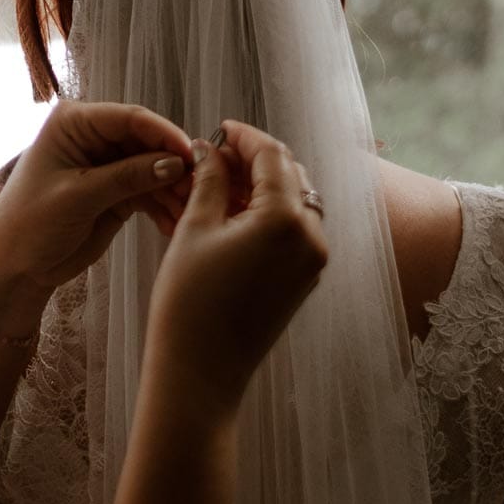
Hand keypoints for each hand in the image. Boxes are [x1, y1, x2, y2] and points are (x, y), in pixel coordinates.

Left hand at [0, 100, 193, 335]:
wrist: (13, 267)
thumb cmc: (30, 223)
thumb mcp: (79, 196)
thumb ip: (128, 177)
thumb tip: (177, 163)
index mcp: (75, 122)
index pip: (130, 119)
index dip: (164, 134)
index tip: (191, 155)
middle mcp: (94, 137)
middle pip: (148, 142)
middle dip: (174, 165)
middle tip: (199, 189)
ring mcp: (107, 165)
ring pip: (154, 168)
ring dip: (174, 190)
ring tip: (190, 212)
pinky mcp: (116, 191)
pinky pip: (149, 191)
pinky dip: (164, 206)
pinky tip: (174, 223)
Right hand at [145, 120, 328, 418]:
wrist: (201, 374)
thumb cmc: (189, 303)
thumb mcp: (194, 230)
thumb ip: (210, 180)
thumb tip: (211, 148)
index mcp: (285, 219)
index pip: (273, 156)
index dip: (245, 136)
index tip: (220, 129)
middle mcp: (311, 237)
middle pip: (291, 175)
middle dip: (256, 160)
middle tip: (216, 157)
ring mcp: (313, 261)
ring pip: (297, 202)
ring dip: (264, 186)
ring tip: (221, 185)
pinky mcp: (305, 280)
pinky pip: (295, 231)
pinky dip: (271, 214)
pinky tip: (235, 215)